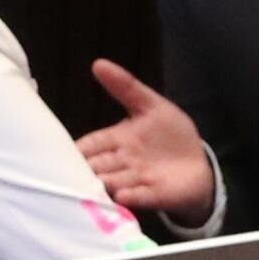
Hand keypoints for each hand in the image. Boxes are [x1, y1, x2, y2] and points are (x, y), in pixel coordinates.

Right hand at [76, 59, 218, 220]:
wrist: (198, 164)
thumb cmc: (171, 135)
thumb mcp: (151, 105)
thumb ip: (126, 87)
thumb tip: (98, 63)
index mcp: (119, 140)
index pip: (93, 144)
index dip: (80, 148)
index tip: (60, 152)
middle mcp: (123, 162)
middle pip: (99, 166)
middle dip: (87, 169)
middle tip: (71, 172)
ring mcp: (138, 180)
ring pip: (115, 181)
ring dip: (105, 183)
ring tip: (96, 183)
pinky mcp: (156, 194)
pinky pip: (140, 196)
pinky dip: (131, 196)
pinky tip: (123, 195)